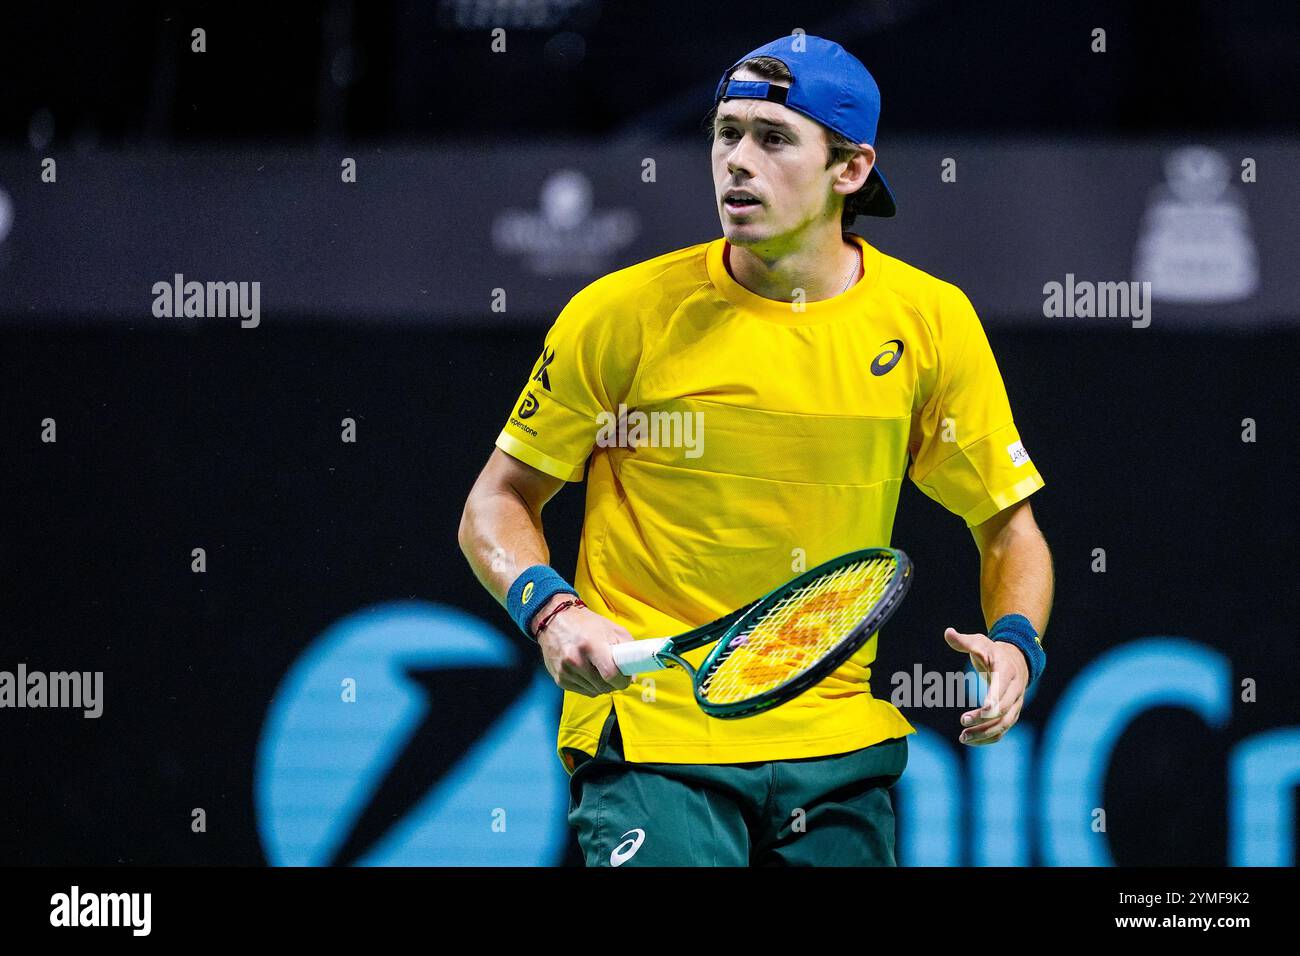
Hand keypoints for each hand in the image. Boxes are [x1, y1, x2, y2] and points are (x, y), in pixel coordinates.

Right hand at [534, 596, 632, 695]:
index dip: (622, 680)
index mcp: (591, 645)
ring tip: (598, 669)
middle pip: (603, 686)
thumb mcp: (612, 629)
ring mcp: (565, 671)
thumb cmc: (586, 624)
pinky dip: (589, 686)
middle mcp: (575, 659)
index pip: (610, 674)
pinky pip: (583, 692)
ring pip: (594, 691)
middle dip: (613, 684)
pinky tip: (587, 672)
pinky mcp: (559, 679)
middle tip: (613, 673)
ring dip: (601, 685)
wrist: (555, 620)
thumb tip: (631, 676)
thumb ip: (627, 650)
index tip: (625, 678)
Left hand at [943, 626, 1028, 745]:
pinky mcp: (1011, 714)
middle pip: (1004, 709)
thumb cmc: (993, 651)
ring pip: (1004, 724)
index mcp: (1007, 671)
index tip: (983, 709)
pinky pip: (1003, 730)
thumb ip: (963, 641)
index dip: (995, 699)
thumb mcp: (979, 642)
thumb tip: (947, 632)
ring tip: (962, 737)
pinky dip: (988, 738)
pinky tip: (970, 740)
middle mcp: (1015, 689)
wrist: (1016, 660)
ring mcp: (1015, 704)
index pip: (1003, 687)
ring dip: (985, 732)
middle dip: (984, 718)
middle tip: (962, 721)